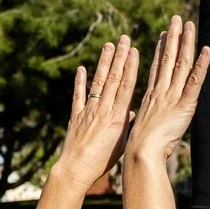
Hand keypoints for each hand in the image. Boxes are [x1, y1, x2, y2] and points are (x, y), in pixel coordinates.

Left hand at [56, 35, 138, 193]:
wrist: (76, 170)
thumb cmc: (102, 161)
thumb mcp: (121, 143)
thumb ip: (127, 125)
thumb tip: (133, 111)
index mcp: (118, 117)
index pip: (126, 87)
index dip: (130, 67)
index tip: (134, 50)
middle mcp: (103, 110)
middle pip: (113, 79)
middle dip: (119, 57)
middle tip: (123, 39)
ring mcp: (88, 111)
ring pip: (98, 82)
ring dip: (103, 63)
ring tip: (108, 45)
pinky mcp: (76, 115)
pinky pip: (79, 95)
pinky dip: (80, 81)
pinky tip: (82, 68)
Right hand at [125, 15, 209, 166]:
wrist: (142, 152)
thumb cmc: (138, 149)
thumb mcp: (140, 130)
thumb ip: (144, 121)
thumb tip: (141, 123)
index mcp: (151, 97)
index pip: (157, 68)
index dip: (160, 50)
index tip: (163, 35)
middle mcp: (161, 91)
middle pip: (167, 58)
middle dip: (173, 37)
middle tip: (176, 19)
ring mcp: (172, 95)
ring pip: (180, 64)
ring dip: (186, 43)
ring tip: (188, 24)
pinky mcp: (185, 104)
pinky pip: (194, 81)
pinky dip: (201, 65)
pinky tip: (206, 50)